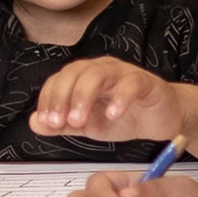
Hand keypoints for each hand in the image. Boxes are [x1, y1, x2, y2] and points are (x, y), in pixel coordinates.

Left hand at [30, 58, 184, 142]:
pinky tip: (113, 115)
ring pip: (98, 74)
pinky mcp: (145, 82)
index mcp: (83, 78)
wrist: (162, 120)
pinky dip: (120, 98)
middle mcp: (100, 70)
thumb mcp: (88, 126)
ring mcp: (123, 73)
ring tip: (79, 121)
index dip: (49, 99)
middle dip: (62, 97)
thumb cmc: (125, 117)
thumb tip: (34, 122)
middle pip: (74, 73)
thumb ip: (62, 124)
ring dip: (84, 96)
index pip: (58, 80)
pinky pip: (131, 83)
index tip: (47, 121)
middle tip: (60, 122)